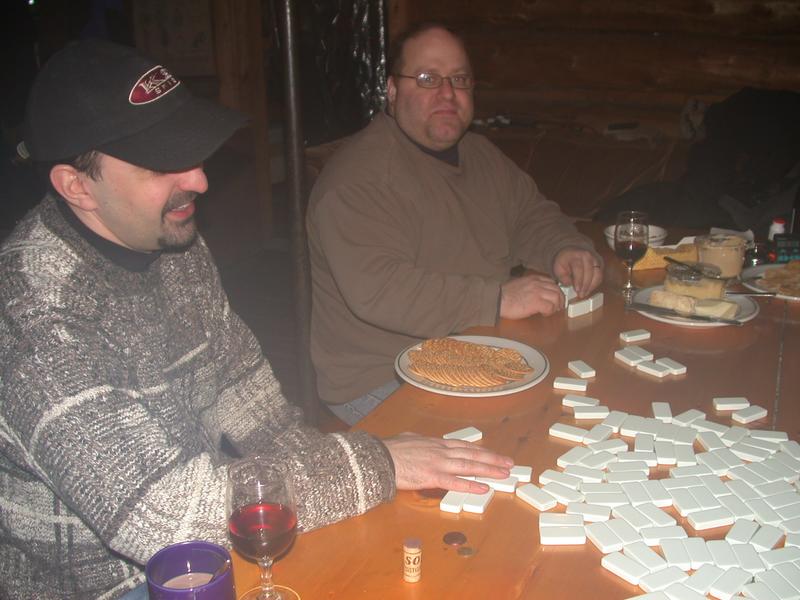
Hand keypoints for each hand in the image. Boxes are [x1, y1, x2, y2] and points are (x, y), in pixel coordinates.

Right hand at [383, 433, 513, 493]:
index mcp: (436, 443)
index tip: (494, 454)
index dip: (481, 451)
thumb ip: (418, 440)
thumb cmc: (391, 449)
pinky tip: (484, 488)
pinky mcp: (432, 476)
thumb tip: (418, 439)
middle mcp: (441, 451)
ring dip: (488, 470)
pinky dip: (471, 484)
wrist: (380, 457)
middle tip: (509, 463)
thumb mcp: (408, 439)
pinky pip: (455, 482)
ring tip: (504, 474)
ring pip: (469, 466)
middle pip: (472, 455)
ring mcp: (438, 463)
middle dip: (492, 459)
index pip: (464, 447)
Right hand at [499, 273, 562, 318]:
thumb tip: (538, 293)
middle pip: (557, 290)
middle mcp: (538, 283)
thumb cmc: (506, 295)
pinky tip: (543, 314)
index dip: (556, 291)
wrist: (498, 299)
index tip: (555, 298)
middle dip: (560, 299)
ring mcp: (538, 292)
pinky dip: (549, 312)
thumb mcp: (520, 284)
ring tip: (550, 311)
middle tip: (558, 307)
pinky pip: (550, 307)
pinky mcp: (536, 302)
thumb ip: (531, 286)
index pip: (552, 283)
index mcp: (534, 278)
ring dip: (556, 306)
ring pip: (556, 298)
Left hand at [553, 247, 602, 297]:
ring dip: (591, 286)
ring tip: (584, 293)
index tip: (577, 290)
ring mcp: (595, 259)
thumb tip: (569, 284)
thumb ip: (562, 276)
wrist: (571, 252)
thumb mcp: (558, 267)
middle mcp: (587, 256)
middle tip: (581, 295)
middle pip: (589, 272)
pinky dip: (595, 284)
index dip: (578, 280)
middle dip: (585, 286)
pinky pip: (599, 276)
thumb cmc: (564, 261)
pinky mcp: (599, 264)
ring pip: (597, 275)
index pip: (579, 268)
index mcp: (575, 255)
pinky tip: (588, 289)